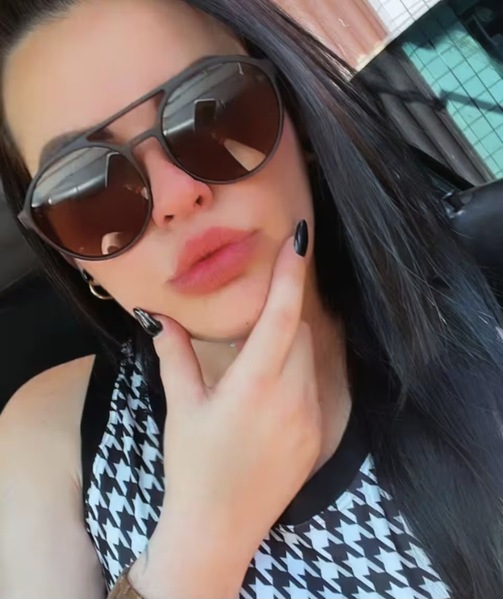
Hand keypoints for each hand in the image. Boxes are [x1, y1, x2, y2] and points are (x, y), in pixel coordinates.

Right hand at [143, 222, 321, 559]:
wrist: (218, 530)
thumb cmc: (193, 466)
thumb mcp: (181, 407)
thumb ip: (174, 355)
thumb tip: (157, 316)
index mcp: (254, 385)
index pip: (281, 317)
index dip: (291, 275)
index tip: (300, 240)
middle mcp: (291, 398)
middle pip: (298, 333)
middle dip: (281, 317)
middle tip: (251, 327)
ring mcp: (310, 419)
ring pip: (309, 360)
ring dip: (288, 348)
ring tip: (255, 368)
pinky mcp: (318, 437)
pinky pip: (314, 388)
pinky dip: (296, 377)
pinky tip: (268, 400)